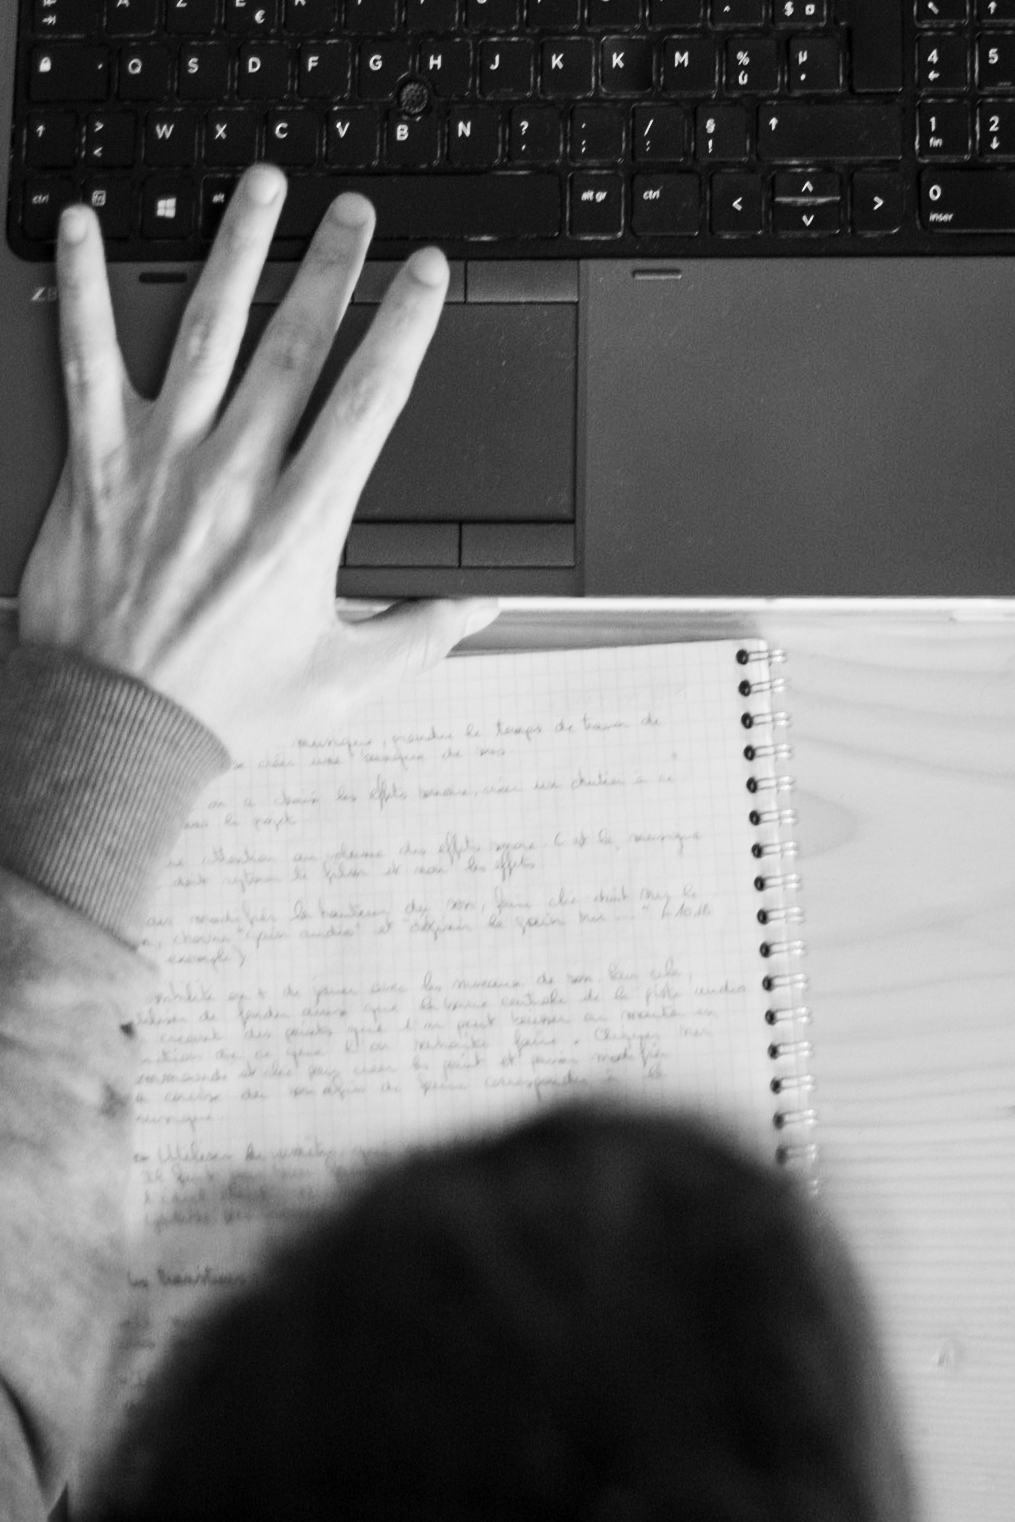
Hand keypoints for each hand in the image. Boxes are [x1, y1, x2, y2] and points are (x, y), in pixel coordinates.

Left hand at [17, 164, 498, 755]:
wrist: (115, 727)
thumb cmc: (224, 705)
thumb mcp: (342, 681)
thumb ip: (421, 633)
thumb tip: (484, 603)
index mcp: (301, 524)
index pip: (369, 400)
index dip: (406, 325)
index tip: (427, 274)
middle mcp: (234, 477)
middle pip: (295, 346)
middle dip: (334, 266)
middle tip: (357, 212)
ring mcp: (160, 461)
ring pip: (207, 332)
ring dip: (239, 250)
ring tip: (265, 189)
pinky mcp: (96, 463)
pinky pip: (87, 357)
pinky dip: (86, 286)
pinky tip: (90, 225)